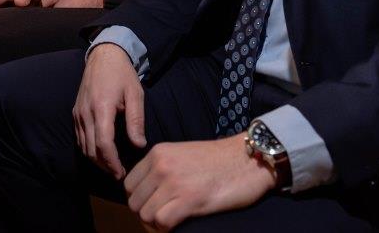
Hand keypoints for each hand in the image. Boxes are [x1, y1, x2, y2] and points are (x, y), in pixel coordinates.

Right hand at [73, 43, 145, 179]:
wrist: (103, 56)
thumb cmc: (122, 74)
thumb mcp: (135, 94)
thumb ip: (136, 120)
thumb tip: (139, 145)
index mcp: (102, 108)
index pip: (103, 144)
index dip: (112, 162)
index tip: (121, 172)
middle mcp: (86, 113)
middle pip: (91, 150)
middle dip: (105, 166)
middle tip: (119, 174)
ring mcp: (78, 113)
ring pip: (83, 146)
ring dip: (96, 160)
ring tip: (112, 166)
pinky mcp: (76, 113)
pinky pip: (80, 137)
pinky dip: (89, 149)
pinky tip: (101, 152)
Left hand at [124, 135, 275, 230]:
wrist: (248, 159)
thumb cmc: (219, 161)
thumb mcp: (182, 155)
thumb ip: (163, 168)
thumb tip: (147, 193)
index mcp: (158, 153)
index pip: (130, 185)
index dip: (139, 200)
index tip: (153, 205)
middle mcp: (162, 165)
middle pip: (135, 202)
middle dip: (146, 214)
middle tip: (163, 217)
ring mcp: (174, 182)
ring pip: (145, 214)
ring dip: (156, 224)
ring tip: (171, 222)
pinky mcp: (189, 199)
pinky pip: (162, 222)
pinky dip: (166, 229)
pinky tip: (179, 223)